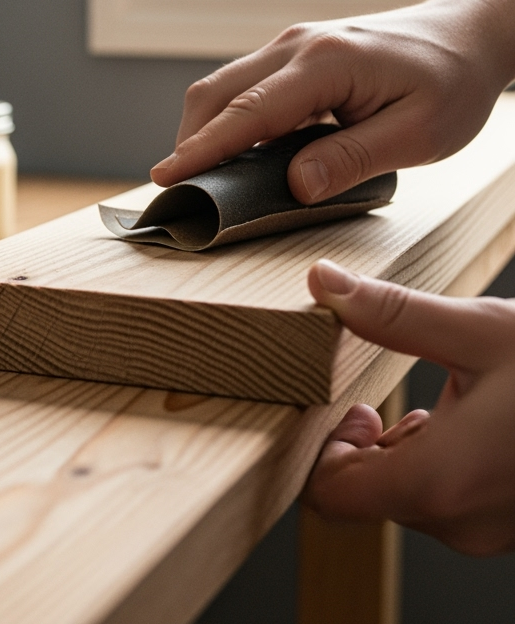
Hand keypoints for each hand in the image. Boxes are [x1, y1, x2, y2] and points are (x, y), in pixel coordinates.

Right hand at [151, 0, 514, 203]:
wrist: (466, 34)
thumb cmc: (451, 83)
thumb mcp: (419, 134)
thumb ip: (353, 159)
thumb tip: (295, 186)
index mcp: (326, 63)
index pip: (248, 112)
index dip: (203, 149)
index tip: (167, 177)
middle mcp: (297, 45)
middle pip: (217, 92)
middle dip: (189, 141)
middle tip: (175, 190)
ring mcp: (291, 45)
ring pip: (224, 87)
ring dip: (205, 130)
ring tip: (199, 177)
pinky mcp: (293, 54)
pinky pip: (244, 86)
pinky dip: (227, 120)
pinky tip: (235, 153)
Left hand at [302, 259, 514, 555]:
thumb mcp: (481, 331)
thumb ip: (391, 314)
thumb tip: (322, 281)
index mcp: (440, 482)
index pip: (329, 496)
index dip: (317, 447)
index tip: (336, 402)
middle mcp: (460, 522)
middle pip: (364, 494)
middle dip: (356, 442)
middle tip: (369, 391)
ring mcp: (488, 529)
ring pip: (405, 495)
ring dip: (397, 448)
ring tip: (420, 398)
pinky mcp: (511, 521)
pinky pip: (446, 497)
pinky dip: (433, 458)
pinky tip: (454, 416)